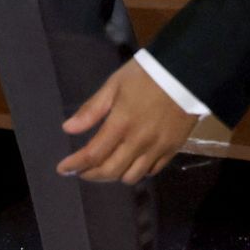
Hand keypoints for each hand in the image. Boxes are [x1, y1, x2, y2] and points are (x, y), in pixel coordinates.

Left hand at [56, 60, 198, 184]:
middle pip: (110, 171)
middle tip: (82, 170)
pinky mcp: (172, 150)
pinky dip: (138, 172)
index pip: (93, 154)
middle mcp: (137, 142)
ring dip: (115, 175)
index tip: (63, 169)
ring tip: (107, 166)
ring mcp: (156, 149)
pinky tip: (131, 162)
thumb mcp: (114, 85)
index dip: (75, 165)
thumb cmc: (145, 75)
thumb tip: (68, 128)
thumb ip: (92, 109)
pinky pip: (152, 171)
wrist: (185, 72)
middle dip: (91, 174)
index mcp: (120, 124)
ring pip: (131, 177)